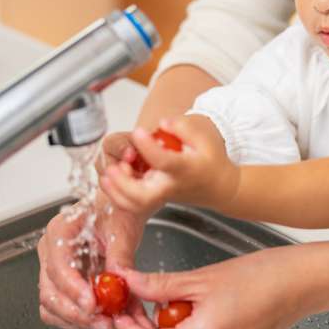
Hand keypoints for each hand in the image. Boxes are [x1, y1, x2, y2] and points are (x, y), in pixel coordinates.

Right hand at [36, 194, 151, 328]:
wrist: (118, 212)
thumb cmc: (115, 212)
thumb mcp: (123, 228)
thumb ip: (120, 254)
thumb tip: (119, 280)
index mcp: (60, 231)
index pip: (58, 266)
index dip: (73, 289)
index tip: (93, 304)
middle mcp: (51, 252)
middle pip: (50, 292)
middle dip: (76, 313)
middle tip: (103, 321)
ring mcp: (54, 270)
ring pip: (51, 306)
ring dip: (77, 321)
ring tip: (105, 323)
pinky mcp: (63, 285)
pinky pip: (60, 311)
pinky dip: (78, 320)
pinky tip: (100, 320)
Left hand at [100, 116, 239, 214]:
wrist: (220, 187)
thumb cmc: (211, 160)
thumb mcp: (204, 138)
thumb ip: (183, 127)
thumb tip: (162, 123)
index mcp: (184, 169)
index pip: (163, 161)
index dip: (148, 146)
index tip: (137, 131)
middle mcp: (171, 186)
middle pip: (144, 195)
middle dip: (123, 183)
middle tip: (112, 167)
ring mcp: (163, 196)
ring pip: (136, 205)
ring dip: (117, 192)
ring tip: (108, 173)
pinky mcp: (156, 200)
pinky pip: (134, 205)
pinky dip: (118, 196)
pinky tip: (111, 180)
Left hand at [112, 245, 310, 328]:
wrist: (301, 283)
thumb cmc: (262, 277)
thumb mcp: (202, 277)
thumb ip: (161, 284)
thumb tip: (129, 283)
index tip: (120, 309)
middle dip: (145, 326)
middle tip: (136, 297)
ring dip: (166, 327)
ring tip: (168, 295)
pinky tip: (192, 305)